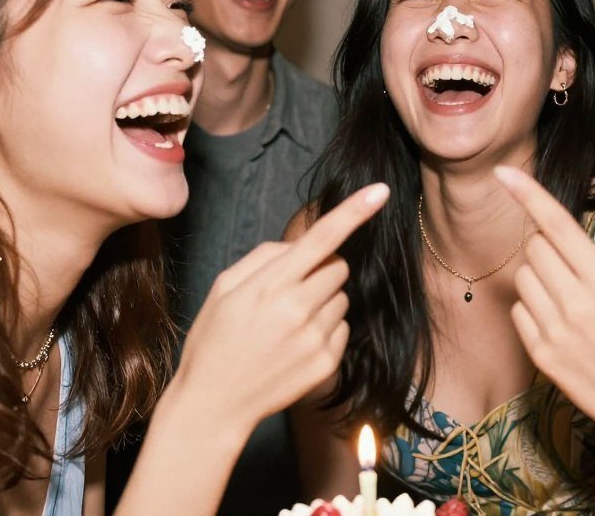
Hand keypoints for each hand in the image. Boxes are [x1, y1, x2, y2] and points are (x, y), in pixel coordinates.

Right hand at [174, 183, 389, 429]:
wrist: (214, 404)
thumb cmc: (215, 339)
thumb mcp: (224, 287)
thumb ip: (265, 257)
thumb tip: (301, 245)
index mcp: (271, 284)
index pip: (322, 238)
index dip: (354, 211)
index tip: (380, 190)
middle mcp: (298, 309)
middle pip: (339, 267)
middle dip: (321, 270)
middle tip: (290, 290)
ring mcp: (315, 339)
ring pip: (342, 297)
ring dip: (323, 301)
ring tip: (288, 323)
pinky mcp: (326, 363)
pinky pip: (343, 328)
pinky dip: (325, 329)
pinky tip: (295, 345)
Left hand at [495, 167, 594, 442]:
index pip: (558, 226)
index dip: (528, 194)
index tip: (504, 172)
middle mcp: (575, 304)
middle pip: (536, 247)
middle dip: (551, 245)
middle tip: (579, 266)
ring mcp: (553, 331)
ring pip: (524, 276)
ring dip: (541, 274)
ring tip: (573, 295)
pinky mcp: (540, 354)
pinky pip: (520, 310)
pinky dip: (535, 305)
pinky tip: (563, 321)